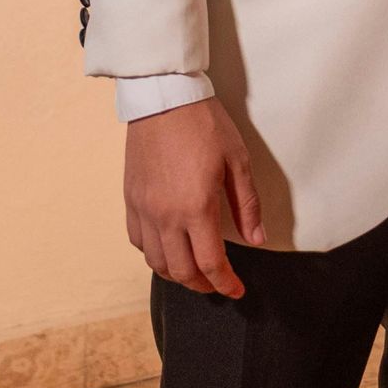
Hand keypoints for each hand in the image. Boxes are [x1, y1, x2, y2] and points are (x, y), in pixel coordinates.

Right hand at [124, 98, 265, 297]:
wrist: (164, 97)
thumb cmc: (204, 124)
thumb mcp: (237, 160)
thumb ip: (247, 204)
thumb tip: (256, 239)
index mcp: (196, 207)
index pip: (211, 264)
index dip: (225, 284)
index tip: (236, 290)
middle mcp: (166, 216)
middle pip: (181, 271)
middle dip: (202, 285)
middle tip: (218, 284)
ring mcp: (144, 209)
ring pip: (156, 262)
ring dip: (176, 274)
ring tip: (194, 271)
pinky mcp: (130, 199)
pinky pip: (138, 241)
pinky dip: (153, 254)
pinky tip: (167, 248)